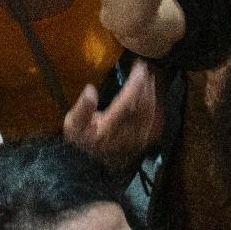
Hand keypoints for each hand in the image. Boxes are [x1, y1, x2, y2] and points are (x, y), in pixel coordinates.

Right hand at [62, 60, 159, 174]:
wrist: (94, 162)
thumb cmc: (84, 137)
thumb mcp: (73, 125)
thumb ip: (81, 109)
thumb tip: (90, 90)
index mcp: (109, 128)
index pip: (127, 101)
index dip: (135, 83)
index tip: (138, 67)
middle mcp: (126, 134)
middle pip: (143, 105)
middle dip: (146, 85)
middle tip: (144, 69)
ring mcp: (138, 139)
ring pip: (151, 113)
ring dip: (152, 93)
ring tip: (149, 78)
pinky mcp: (145, 141)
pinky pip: (155, 121)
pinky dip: (156, 105)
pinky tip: (153, 95)